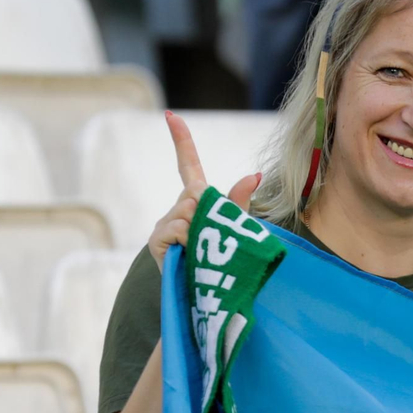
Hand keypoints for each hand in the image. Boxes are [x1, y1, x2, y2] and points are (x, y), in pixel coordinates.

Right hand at [147, 111, 262, 272]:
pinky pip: (177, 228)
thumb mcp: (237, 230)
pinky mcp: (157, 240)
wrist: (211, 297)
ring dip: (200, 230)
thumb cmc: (227, 264)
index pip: (188, 165)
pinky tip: (189, 253)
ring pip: (187, 211)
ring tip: (202, 251)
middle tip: (212, 238)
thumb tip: (255, 174)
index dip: (182, 141)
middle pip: (194, 193)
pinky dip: (188, 239)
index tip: (170, 115)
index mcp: (197, 202)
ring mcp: (165, 224)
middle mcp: (178, 210)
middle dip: (208, 211)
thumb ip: (239, 202)